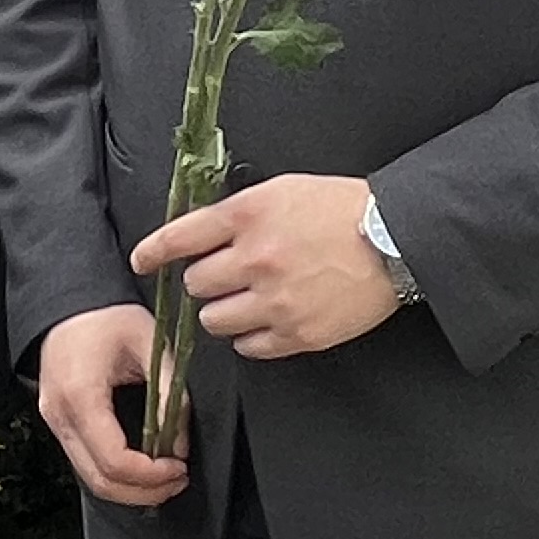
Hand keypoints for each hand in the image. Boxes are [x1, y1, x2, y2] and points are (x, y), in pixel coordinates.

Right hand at [37, 302, 187, 506]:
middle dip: (143, 492)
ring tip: (164, 478)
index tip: (178, 468)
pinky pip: (85, 462)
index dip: (150, 475)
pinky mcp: (58, 423)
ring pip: (90, 480)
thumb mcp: (149, 343)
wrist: (69, 297)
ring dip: (129, 489)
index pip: (114, 460)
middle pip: (100, 481)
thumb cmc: (106, 314)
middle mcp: (60, 415)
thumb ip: (170, 393)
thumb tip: (180, 442)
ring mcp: (54, 422)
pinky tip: (141, 467)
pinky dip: (114, 474)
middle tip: (177, 481)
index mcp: (80, 395)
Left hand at [131, 174, 402, 361]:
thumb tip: (201, 233)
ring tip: (248, 299)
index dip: (155, 251)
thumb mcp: (283, 190)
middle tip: (227, 274)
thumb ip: (239, 212)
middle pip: (196, 284)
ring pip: (215, 321)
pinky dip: (251, 336)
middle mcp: (256, 258)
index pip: (182, 236)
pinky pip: (248, 347)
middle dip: (206, 280)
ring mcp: (275, 301)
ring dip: (224, 311)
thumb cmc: (341, 209)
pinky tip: (269, 318)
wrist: (394, 240)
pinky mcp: (296, 335)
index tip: (143, 260)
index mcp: (249, 215)